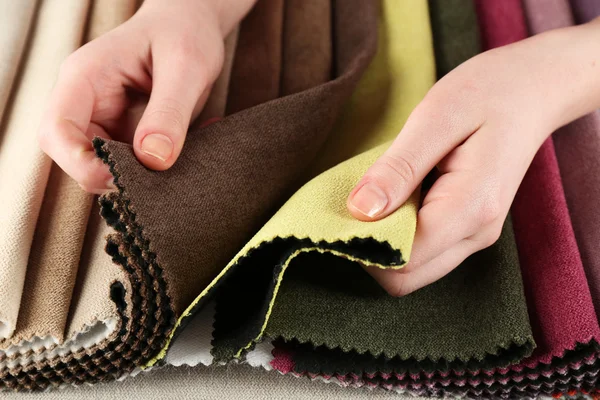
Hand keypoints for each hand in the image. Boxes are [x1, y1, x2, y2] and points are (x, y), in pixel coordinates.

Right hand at [38, 0, 254, 192]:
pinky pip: (132, 162)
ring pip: (104, 165)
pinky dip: (158, 167)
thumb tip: (154, 158)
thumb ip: (169, 112)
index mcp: (85, 78)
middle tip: (159, 178)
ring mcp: (105, 118)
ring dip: (141, 175)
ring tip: (182, 157)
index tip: (120, 177)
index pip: (56, 131)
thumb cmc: (184, 32)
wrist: (192, 23)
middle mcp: (87, 101)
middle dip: (112, 175)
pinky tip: (189, 150)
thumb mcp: (185, 67)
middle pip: (75, 155)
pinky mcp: (125, 131)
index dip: (80, 162)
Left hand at [347, 20, 599, 295]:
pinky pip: (424, 251)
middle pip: (406, 278)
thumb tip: (360, 211)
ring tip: (373, 197)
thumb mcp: (436, 118)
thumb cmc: (487, 93)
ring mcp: (475, 235)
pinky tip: (392, 198)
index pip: (403, 262)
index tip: (340, 213)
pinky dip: (398, 235)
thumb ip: (399, 168)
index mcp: (471, 208)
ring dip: (383, 244)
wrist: (533, 91)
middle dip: (369, 251)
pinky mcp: (467, 228)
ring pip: (413, 270)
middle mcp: (476, 234)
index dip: (363, 245)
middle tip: (350, 206)